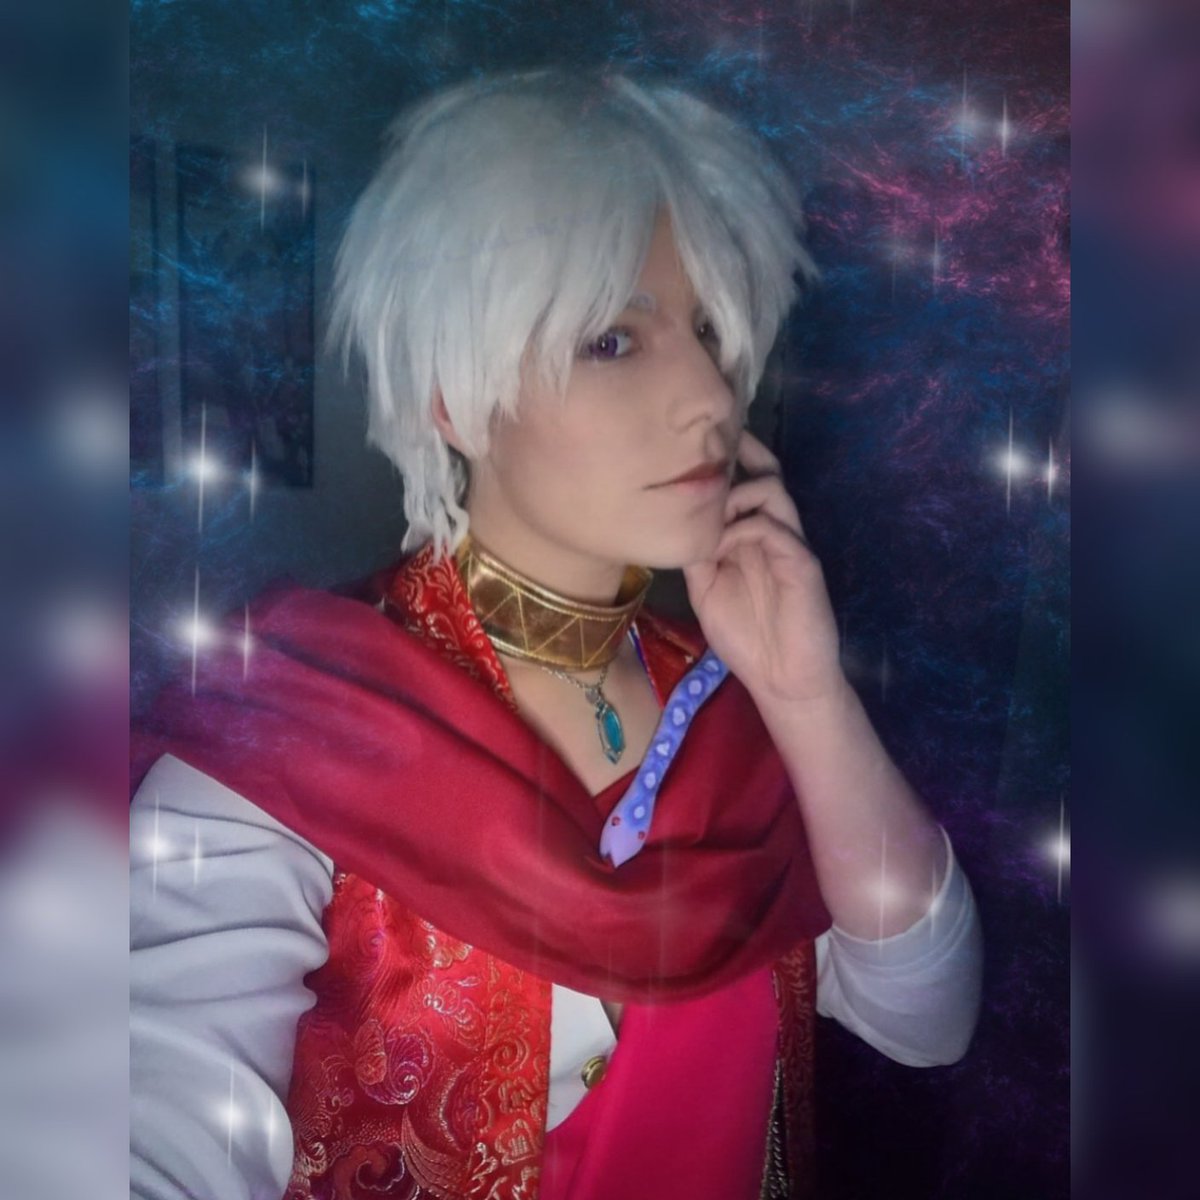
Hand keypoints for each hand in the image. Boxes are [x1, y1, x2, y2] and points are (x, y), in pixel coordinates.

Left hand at [682, 431, 844, 707]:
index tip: (694, 445)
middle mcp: (775, 531)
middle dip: (738, 455)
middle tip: (706, 450)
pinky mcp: (802, 563)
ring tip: (708, 511)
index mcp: (754, 535)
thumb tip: (670, 518)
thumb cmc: (745, 637)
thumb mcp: (705, 588)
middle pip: (766, 473)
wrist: (783, 679)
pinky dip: (743, 528)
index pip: (747, 483)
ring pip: (772, 491)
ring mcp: (791, 544)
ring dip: (735, 493)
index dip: (729, 460)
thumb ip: (694, 552)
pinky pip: (774, 528)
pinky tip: (722, 545)